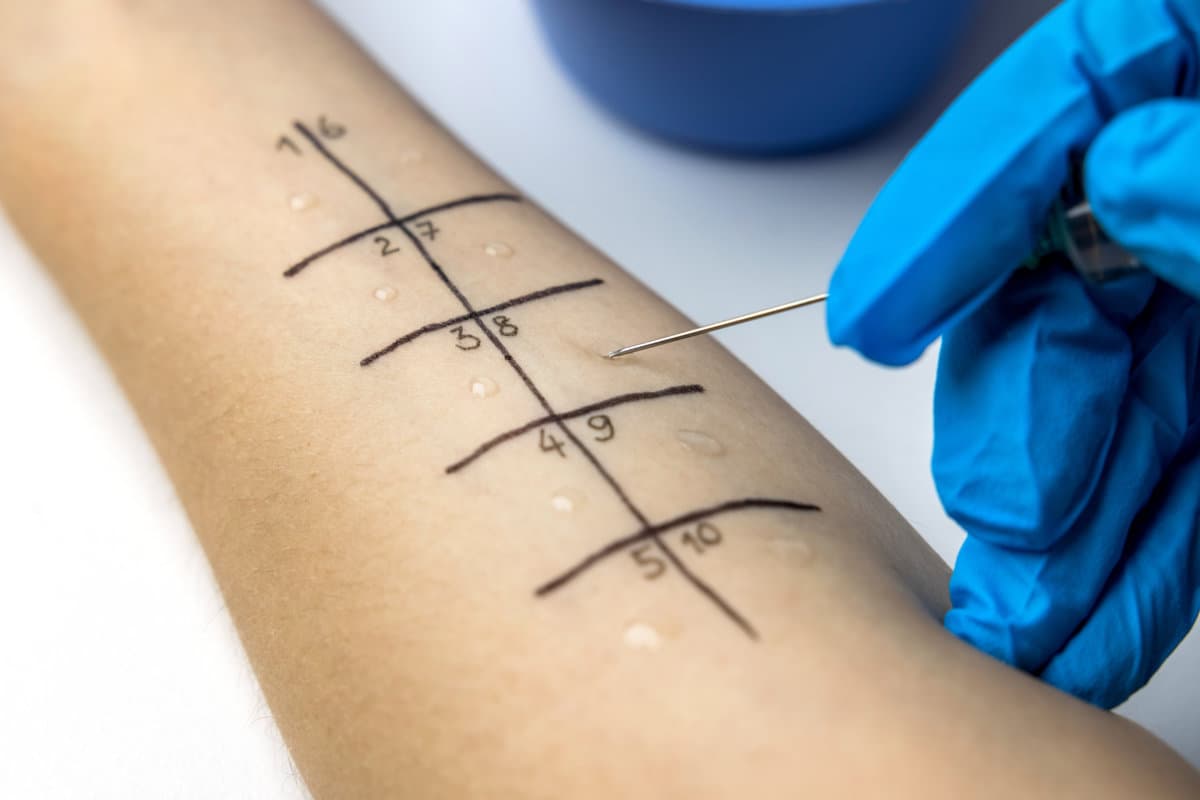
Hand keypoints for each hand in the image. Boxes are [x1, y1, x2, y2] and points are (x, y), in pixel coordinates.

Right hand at [826, 0, 1199, 707]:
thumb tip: (1126, 175)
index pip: (1067, 109)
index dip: (951, 214)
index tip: (873, 315)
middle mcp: (1195, 200)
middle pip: (1070, 292)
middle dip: (1027, 424)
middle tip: (1005, 513)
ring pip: (1119, 413)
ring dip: (1069, 533)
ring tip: (1023, 629)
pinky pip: (1184, 474)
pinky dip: (1141, 558)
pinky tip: (1089, 624)